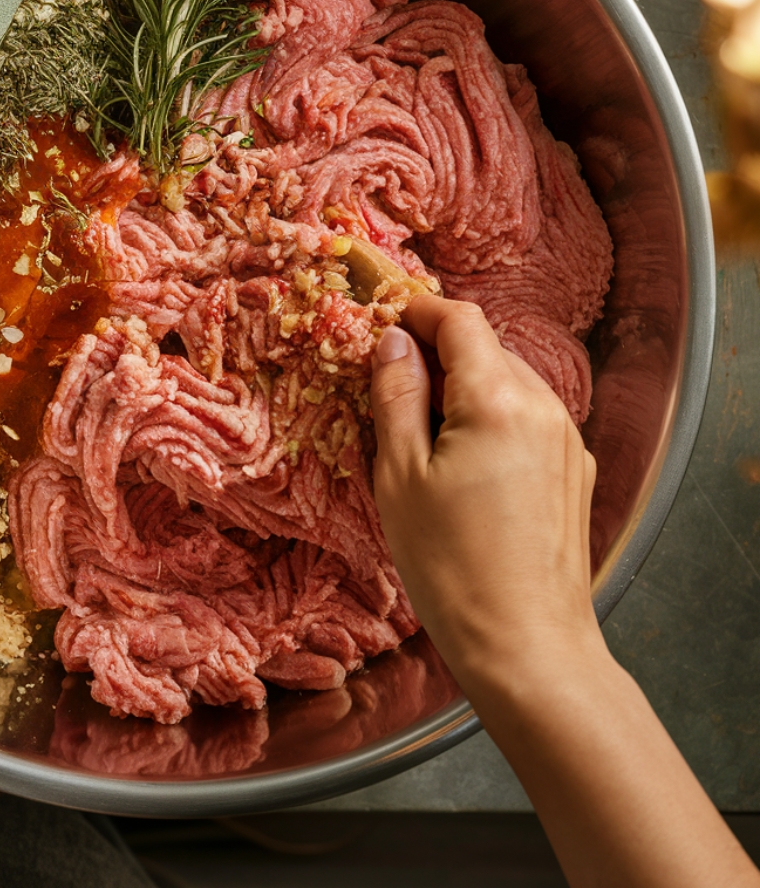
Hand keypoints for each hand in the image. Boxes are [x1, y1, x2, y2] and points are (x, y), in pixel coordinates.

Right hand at [368, 296, 599, 691]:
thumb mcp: (401, 476)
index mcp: (498, 399)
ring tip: (423, 434)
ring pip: (507, 382)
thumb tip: (393, 341)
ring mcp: (566, 440)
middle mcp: (544, 407)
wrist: (527, 646)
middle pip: (485, 348)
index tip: (384, 321)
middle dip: (437, 353)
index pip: (460, 320)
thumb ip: (396, 396)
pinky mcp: (574, 471)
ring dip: (464, 387)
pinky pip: (527, 419)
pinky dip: (491, 418)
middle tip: (390, 385)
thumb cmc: (452, 567)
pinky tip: (463, 465)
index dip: (418, 311)